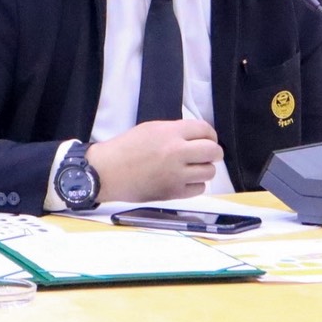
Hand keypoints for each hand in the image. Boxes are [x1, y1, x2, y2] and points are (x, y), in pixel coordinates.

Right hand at [87, 119, 222, 202]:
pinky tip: (185, 180)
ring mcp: (177, 175)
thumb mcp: (151, 129)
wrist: (107, 172)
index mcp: (170, 133)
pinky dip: (196, 184)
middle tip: (207, 154)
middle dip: (213, 152)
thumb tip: (196, 138)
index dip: (210, 134)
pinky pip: (199, 188)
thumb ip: (175, 131)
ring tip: (193, 168)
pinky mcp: (173, 193)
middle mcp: (177, 153)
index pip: (205, 130)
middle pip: (213, 151)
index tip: (208, 139)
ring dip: (204, 169)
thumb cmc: (125, 148)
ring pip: (209, 172)